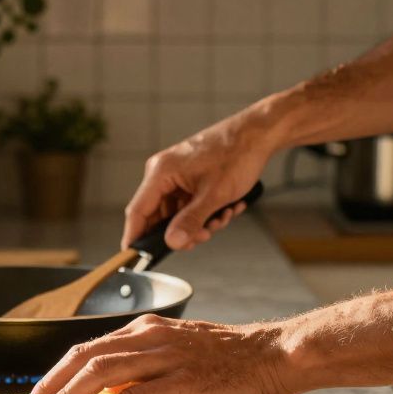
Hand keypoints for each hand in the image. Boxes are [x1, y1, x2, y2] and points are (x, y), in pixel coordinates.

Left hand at [18, 314, 297, 393]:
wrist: (277, 355)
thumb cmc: (236, 360)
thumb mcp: (183, 354)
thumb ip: (149, 368)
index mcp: (148, 330)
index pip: (90, 347)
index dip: (59, 372)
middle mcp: (150, 337)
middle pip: (84, 356)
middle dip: (50, 384)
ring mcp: (165, 357)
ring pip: (99, 372)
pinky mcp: (181, 381)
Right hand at [123, 108, 275, 251]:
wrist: (258, 135)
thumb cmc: (237, 154)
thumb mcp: (215, 195)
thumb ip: (191, 221)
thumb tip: (172, 242)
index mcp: (161, 172)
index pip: (138, 211)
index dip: (134, 238)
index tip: (134, 259)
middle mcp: (164, 173)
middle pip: (159, 217)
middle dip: (182, 231)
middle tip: (203, 236)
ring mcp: (176, 176)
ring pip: (178, 214)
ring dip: (200, 223)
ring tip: (223, 216)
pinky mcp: (189, 179)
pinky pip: (189, 205)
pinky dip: (206, 212)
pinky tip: (227, 208)